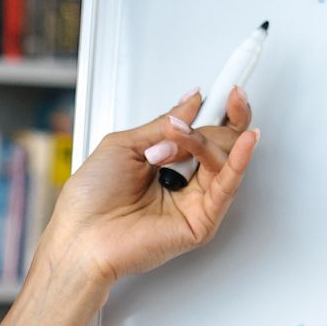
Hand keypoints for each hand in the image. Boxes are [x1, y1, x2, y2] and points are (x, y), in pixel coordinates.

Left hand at [34, 83, 263, 310]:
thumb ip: (164, 124)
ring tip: (165, 149)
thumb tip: (192, 101)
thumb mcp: (126, 144)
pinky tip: (246, 141)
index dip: (221, 110)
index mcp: (167, 162)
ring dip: (198, 142)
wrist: (80, 236)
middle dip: (201, 128)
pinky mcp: (201, 222)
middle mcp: (184, 181)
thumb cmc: (91, 199)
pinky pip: (227, 187)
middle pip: (220, 142)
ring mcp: (194, 202)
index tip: (230, 89)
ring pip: (222, 159)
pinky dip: (239, 161)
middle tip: (178, 127)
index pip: (206, 132)